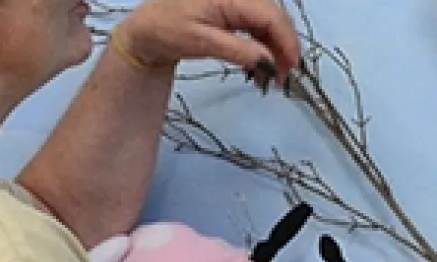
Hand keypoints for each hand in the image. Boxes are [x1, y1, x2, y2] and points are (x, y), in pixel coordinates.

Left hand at [115, 0, 301, 85]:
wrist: (145, 29)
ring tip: (268, 78)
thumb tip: (270, 61)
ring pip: (268, 24)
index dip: (287, 40)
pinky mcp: (232, 11)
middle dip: (282, 48)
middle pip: (274, 18)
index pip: (271, 15)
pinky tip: (256, 68)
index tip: (292, 67)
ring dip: (272, 51)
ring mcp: (236, 2)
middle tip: (282, 78)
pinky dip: (260, 48)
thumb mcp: (202, 42)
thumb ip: (239, 50)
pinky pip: (256, 27)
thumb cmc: (168, 31)